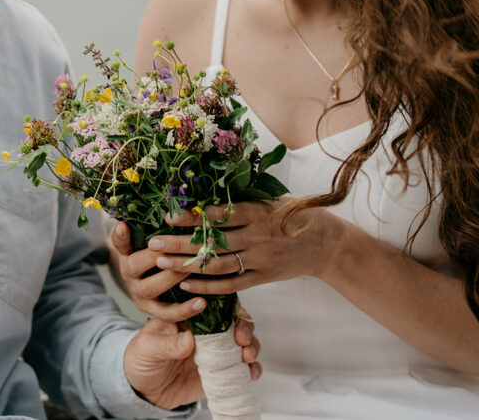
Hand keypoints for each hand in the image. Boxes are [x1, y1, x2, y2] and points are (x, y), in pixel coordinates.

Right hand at [110, 221, 207, 321]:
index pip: (119, 243)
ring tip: (191, 271)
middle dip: (157, 256)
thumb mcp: (144, 241)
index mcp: (125, 254)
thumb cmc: (150, 254)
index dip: (121, 235)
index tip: (123, 226)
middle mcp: (129, 275)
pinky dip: (184, 310)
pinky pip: (167, 313)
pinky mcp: (153, 311)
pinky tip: (202, 303)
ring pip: (151, 289)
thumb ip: (144, 229)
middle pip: (135, 266)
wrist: (145, 284)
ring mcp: (140, 294)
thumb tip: (128, 217)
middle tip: (177, 246)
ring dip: (172, 279)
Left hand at [124, 315, 261, 408]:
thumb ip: (166, 344)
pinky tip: (252, 372)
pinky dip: (252, 368)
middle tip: (242, 339)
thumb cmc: (140, 358)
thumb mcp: (147, 347)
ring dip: (252, 346)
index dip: (229, 307)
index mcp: (190, 315)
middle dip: (245, 327)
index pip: (214, 303)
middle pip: (235, 321)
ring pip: (243, 342)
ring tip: (248, 356)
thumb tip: (188, 341)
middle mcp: (207, 330)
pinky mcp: (220, 370)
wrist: (141, 388)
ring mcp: (216, 350)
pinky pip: (241, 368)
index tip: (234, 317)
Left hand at [149, 200, 347, 295]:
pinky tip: (186, 284)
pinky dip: (208, 286)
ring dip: (187, 264)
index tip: (167, 215)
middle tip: (153, 243)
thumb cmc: (293, 215)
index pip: (219, 215)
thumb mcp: (271, 200)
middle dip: (179, 242)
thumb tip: (205, 190)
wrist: (325, 243)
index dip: (192, 216)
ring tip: (162, 262)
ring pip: (218, 264)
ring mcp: (260, 258)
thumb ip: (241, 200)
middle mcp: (257, 235)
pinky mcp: (262, 277)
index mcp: (257, 211)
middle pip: (212, 241)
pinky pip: (232, 285)